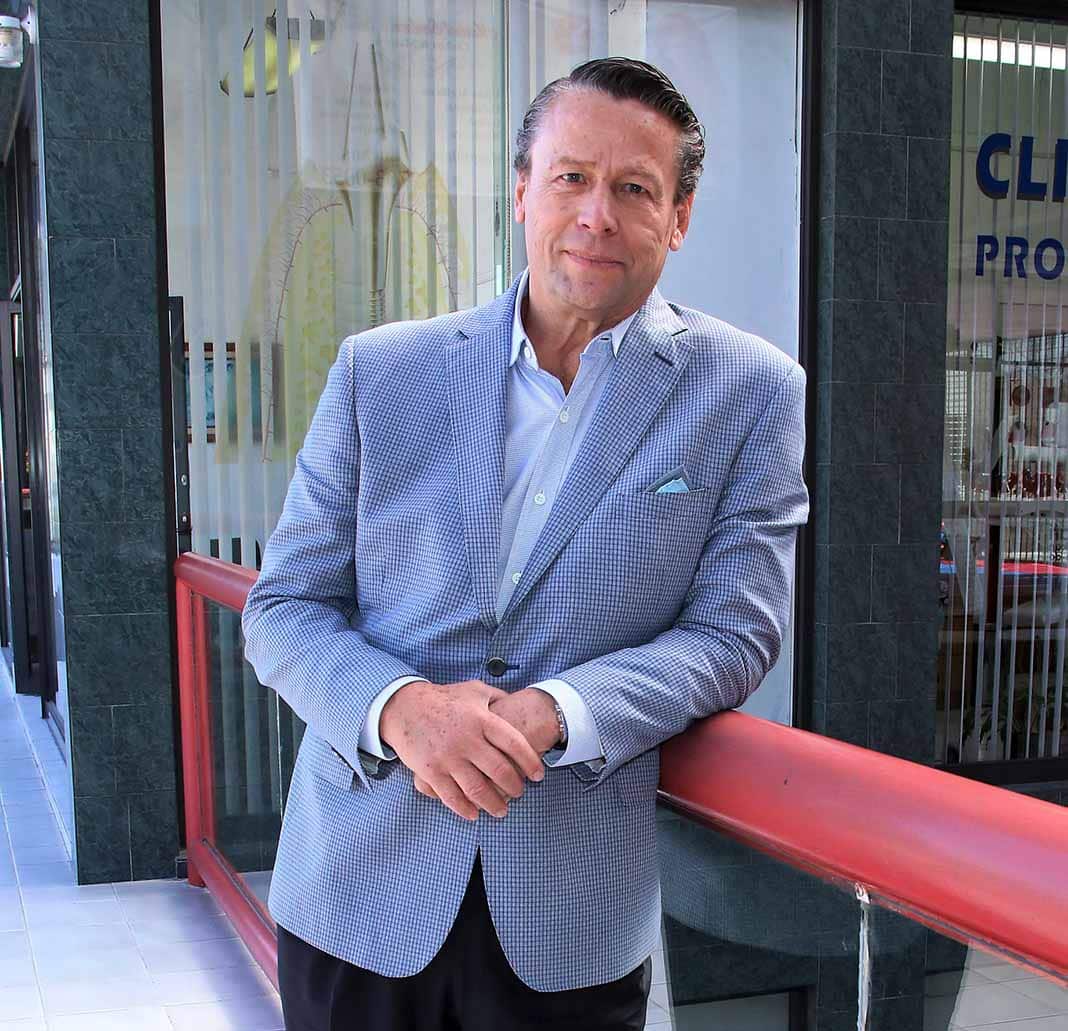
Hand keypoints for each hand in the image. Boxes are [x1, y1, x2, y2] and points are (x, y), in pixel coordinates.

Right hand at [413, 688, 560, 801]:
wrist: (404, 706)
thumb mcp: (474, 690)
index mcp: (482, 719)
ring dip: (494, 804)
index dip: (530, 762)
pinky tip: (475, 813)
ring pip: (479, 790)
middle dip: (515, 787)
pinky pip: (452, 797)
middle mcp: (467, 740)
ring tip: (502, 810)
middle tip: (520, 792)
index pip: (515, 744)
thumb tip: (519, 703)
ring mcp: (448, 758)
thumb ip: (498, 698)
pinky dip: (466, 809)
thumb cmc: (444, 698)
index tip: (538, 774)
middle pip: (500, 771)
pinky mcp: (431, 771)